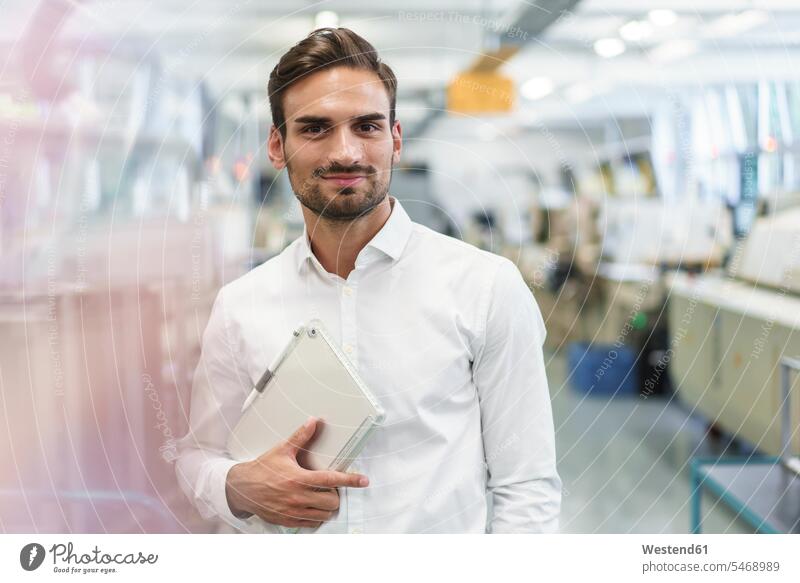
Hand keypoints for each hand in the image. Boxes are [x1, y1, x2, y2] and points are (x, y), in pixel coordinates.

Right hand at [225, 417, 368, 528]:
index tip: (363, 481)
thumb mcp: (282, 450)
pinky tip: (311, 506)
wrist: (242, 489)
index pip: (331, 480)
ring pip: (324, 515)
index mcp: (299, 479)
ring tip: (321, 497)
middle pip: (332, 502)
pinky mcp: (288, 521)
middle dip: (336, 494)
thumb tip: (313, 422)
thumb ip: (300, 437)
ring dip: (327, 506)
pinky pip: (312, 523)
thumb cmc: (262, 469)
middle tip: (330, 488)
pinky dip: (316, 516)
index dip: (350, 480)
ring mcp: (293, 511)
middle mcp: (298, 497)